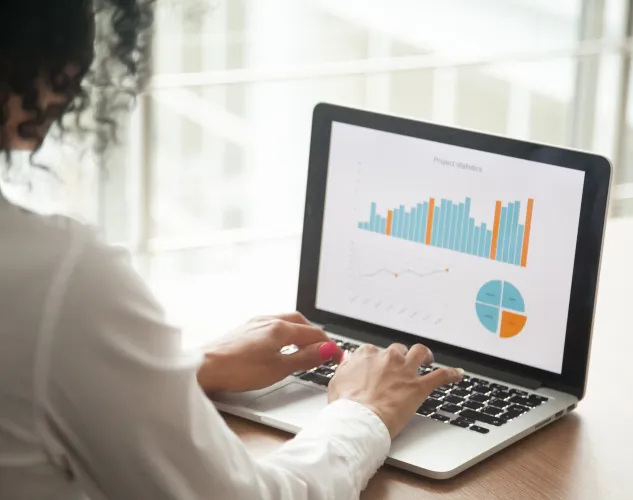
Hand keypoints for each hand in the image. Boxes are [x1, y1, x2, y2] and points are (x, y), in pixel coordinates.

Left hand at [198, 313, 340, 392]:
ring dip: (299, 331)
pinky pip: (272, 324)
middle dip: (315, 334)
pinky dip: (284, 332)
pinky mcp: (244, 328)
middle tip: (324, 349)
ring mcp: (254, 322)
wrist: (205, 368)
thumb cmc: (238, 370)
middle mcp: (268, 320)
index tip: (337, 356)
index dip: (328, 345)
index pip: (313, 333)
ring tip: (305, 346)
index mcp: (280, 328)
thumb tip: (327, 350)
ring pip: (285, 321)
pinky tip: (280, 344)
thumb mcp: (279, 368)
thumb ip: (305, 358)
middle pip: (300, 322)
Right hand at [329, 343, 462, 438]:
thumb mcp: (337, 381)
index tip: (377, 366)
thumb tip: (348, 358)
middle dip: (399, 357)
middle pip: (397, 350)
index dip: (376, 359)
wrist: (359, 420)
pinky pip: (440, 375)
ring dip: (425, 355)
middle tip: (400, 368)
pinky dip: (451, 374)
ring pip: (420, 353)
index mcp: (366, 356)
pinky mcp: (419, 386)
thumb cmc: (346, 405)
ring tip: (428, 359)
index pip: (373, 351)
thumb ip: (346, 366)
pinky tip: (458, 374)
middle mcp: (386, 358)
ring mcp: (404, 371)